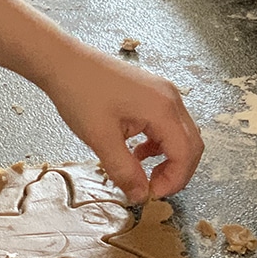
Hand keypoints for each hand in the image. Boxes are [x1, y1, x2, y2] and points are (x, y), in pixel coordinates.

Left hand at [41, 45, 202, 203]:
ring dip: (168, 158)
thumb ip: (124, 170)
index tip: (151, 194)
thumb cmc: (80, 93)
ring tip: (142, 172)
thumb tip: (140, 195)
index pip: (186, 153)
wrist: (64, 63)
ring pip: (181, 135)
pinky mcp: (152, 94)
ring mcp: (163, 94)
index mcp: (162, 108)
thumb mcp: (101, 139)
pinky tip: (136, 153)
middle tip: (151, 188)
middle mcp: (170, 99)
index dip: (174, 180)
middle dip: (176, 172)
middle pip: (191, 144)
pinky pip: (167, 125)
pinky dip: (158, 144)